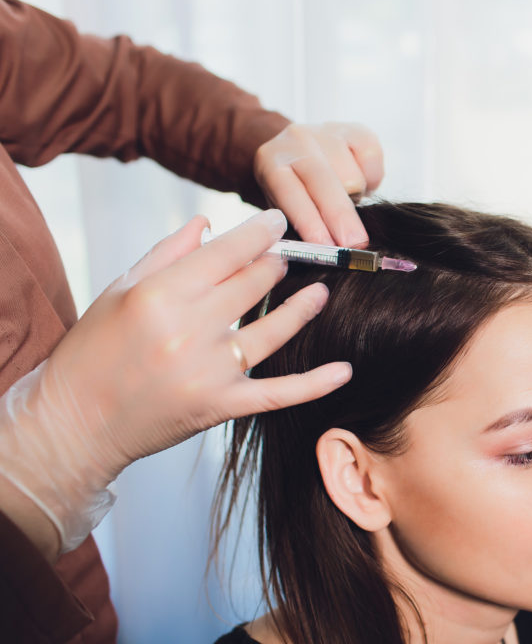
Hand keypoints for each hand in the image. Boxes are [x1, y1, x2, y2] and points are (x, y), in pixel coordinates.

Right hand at [0, 209, 351, 553]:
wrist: (76, 421)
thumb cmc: (94, 351)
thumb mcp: (120, 290)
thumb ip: (167, 253)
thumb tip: (208, 222)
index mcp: (161, 294)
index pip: (229, 251)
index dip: (261, 232)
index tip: (277, 221)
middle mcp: (189, 330)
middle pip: (256, 284)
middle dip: (279, 264)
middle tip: (290, 257)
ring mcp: (209, 371)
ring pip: (275, 330)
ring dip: (305, 307)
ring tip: (321, 291)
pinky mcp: (221, 406)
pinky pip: (280, 392)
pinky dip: (315, 383)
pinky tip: (344, 369)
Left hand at [254, 122, 383, 246]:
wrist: (300, 153)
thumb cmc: (294, 193)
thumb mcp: (285, 209)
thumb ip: (299, 226)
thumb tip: (326, 252)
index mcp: (271, 162)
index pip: (290, 192)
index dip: (308, 220)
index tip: (325, 245)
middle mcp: (297, 140)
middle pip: (323, 180)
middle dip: (340, 216)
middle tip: (354, 243)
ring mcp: (328, 131)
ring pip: (352, 176)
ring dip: (355, 198)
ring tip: (347, 203)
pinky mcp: (357, 130)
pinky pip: (372, 159)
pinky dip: (371, 180)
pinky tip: (361, 184)